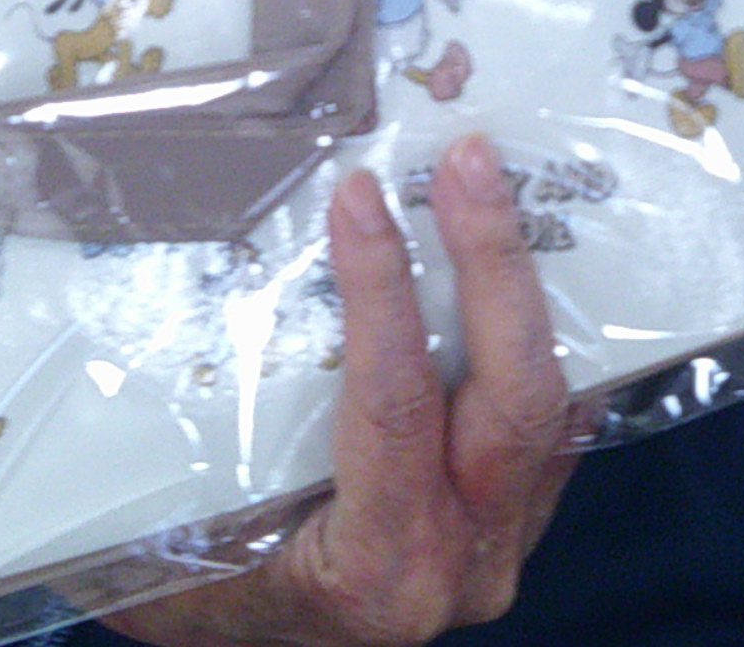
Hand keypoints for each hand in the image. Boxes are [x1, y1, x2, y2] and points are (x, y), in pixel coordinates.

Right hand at [106, 135, 582, 644]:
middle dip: (496, 266)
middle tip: (467, 161)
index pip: (393, 410)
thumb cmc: (194, 582)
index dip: (380, 292)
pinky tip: (518, 250)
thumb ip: (224, 419)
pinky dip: (538, 329)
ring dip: (524, 283)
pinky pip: (552, 414)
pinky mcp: (517, 518)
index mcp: (376, 571)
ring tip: (491, 179)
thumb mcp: (191, 514)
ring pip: (548, 401)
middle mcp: (460, 564)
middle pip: (515, 400)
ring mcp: (501, 544)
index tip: (358, 198)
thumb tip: (202, 267)